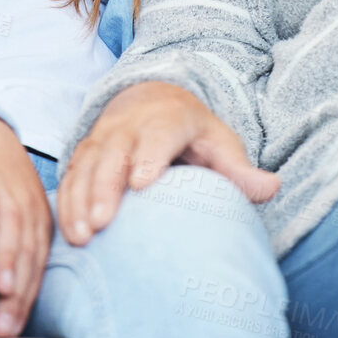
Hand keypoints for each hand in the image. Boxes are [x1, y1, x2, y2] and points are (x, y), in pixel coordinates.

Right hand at [0, 113, 51, 337]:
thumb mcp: (14, 221)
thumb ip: (12, 260)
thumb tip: (0, 315)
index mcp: (38, 224)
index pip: (36, 266)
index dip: (24, 299)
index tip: (10, 331)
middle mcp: (27, 207)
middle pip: (27, 251)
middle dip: (16, 291)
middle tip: (2, 326)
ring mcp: (5, 188)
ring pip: (11, 223)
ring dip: (6, 256)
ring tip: (0, 286)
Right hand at [58, 81, 279, 245]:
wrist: (153, 101)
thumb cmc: (193, 133)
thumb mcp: (219, 143)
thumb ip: (240, 169)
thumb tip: (272, 187)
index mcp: (167, 120)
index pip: (158, 135)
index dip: (149, 157)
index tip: (142, 184)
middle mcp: (129, 126)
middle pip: (114, 152)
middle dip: (106, 186)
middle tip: (103, 222)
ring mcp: (102, 138)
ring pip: (86, 165)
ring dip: (80, 200)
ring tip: (82, 236)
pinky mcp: (84, 155)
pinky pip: (70, 177)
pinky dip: (65, 204)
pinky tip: (67, 235)